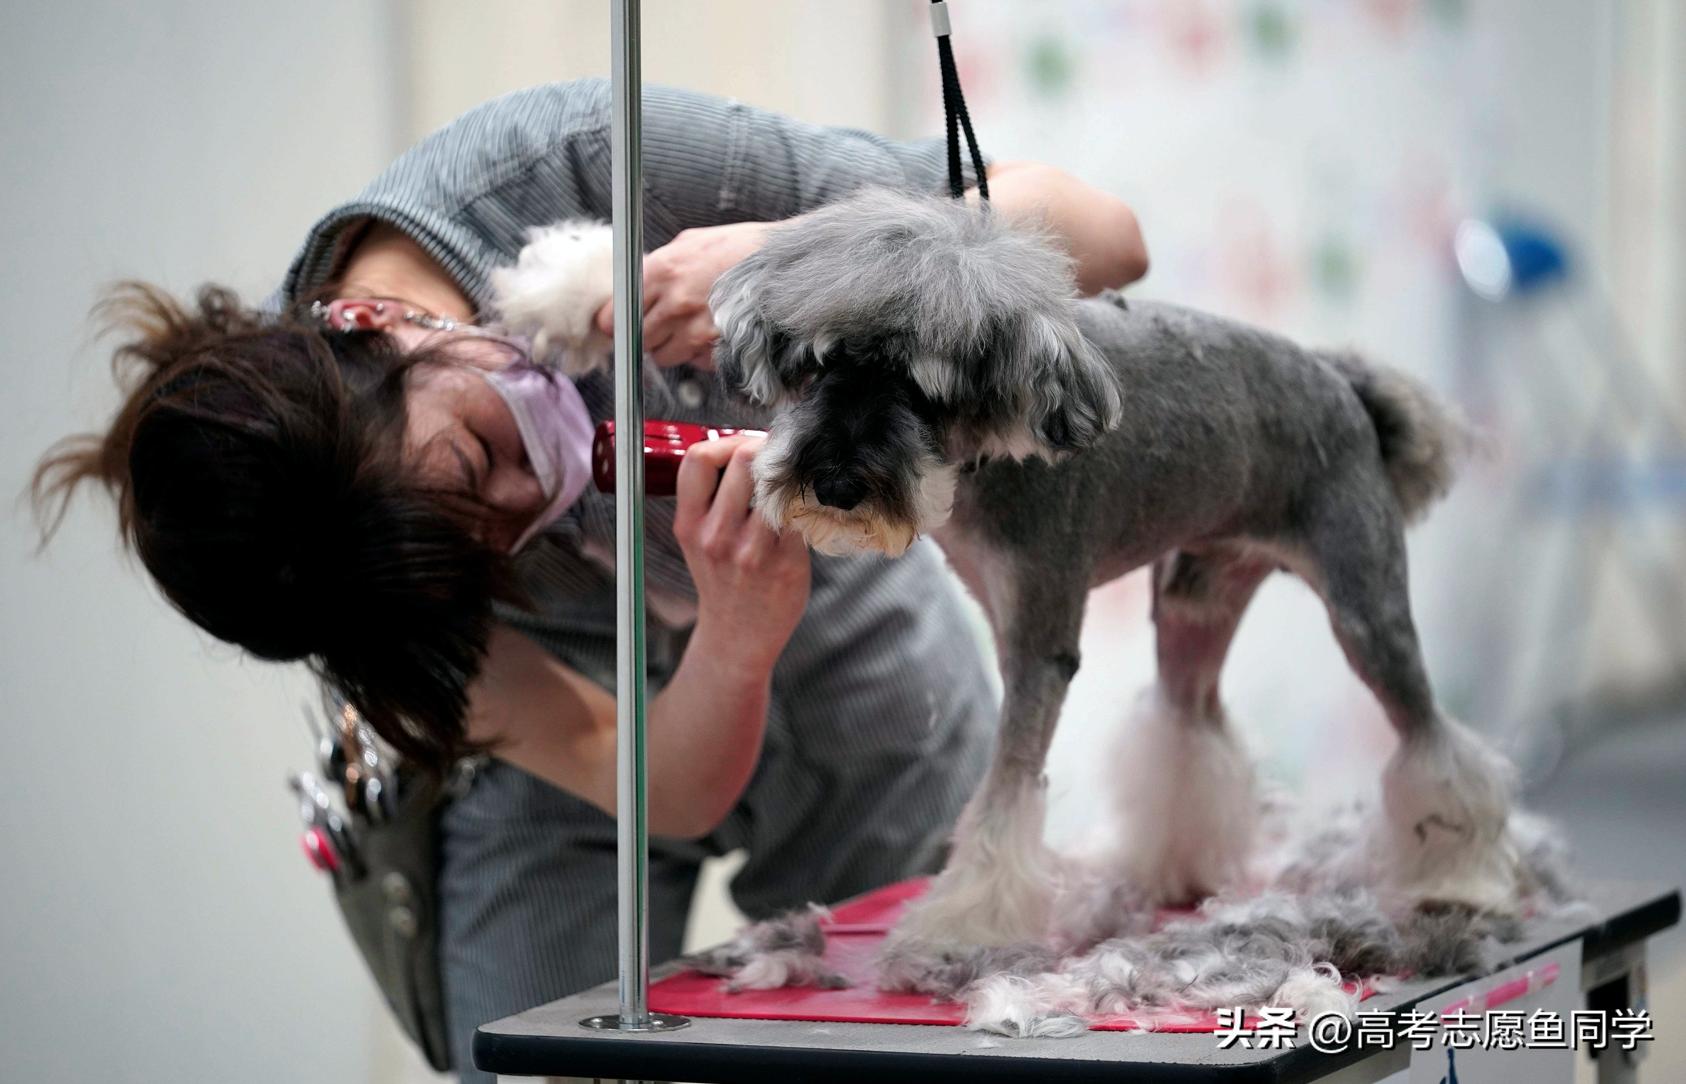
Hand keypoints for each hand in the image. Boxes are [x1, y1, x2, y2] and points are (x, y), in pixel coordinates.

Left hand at [595, 221, 771, 368]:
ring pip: (663, 356)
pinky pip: (694, 363)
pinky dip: (699, 355)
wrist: (788, 264)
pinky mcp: (719, 350)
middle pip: (638, 339)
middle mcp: (676, 302)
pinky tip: (712, 333)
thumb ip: (657, 266)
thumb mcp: (691, 242)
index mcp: (662, 271)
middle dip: (647, 333)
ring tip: (690, 327)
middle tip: (662, 322)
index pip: (616, 315)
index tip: (618, 324)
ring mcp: (697, 330)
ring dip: (672, 346)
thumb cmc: (742, 248)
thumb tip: (631, 287)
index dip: (616, 322)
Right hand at [671, 434, 810, 674]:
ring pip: (779, 482)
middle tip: (776, 457)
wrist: (738, 635)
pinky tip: (807, 503)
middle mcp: (717, 536)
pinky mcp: (788, 562)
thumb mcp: (698, 537)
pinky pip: (803, 512)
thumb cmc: (723, 579)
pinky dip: (808, 500)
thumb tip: (748, 446)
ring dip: (791, 472)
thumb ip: (712, 496)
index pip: (698, 458)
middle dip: (765, 448)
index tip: (742, 446)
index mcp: (690, 524)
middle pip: (746, 459)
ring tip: (792, 479)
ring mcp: (753, 550)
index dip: (726, 441)